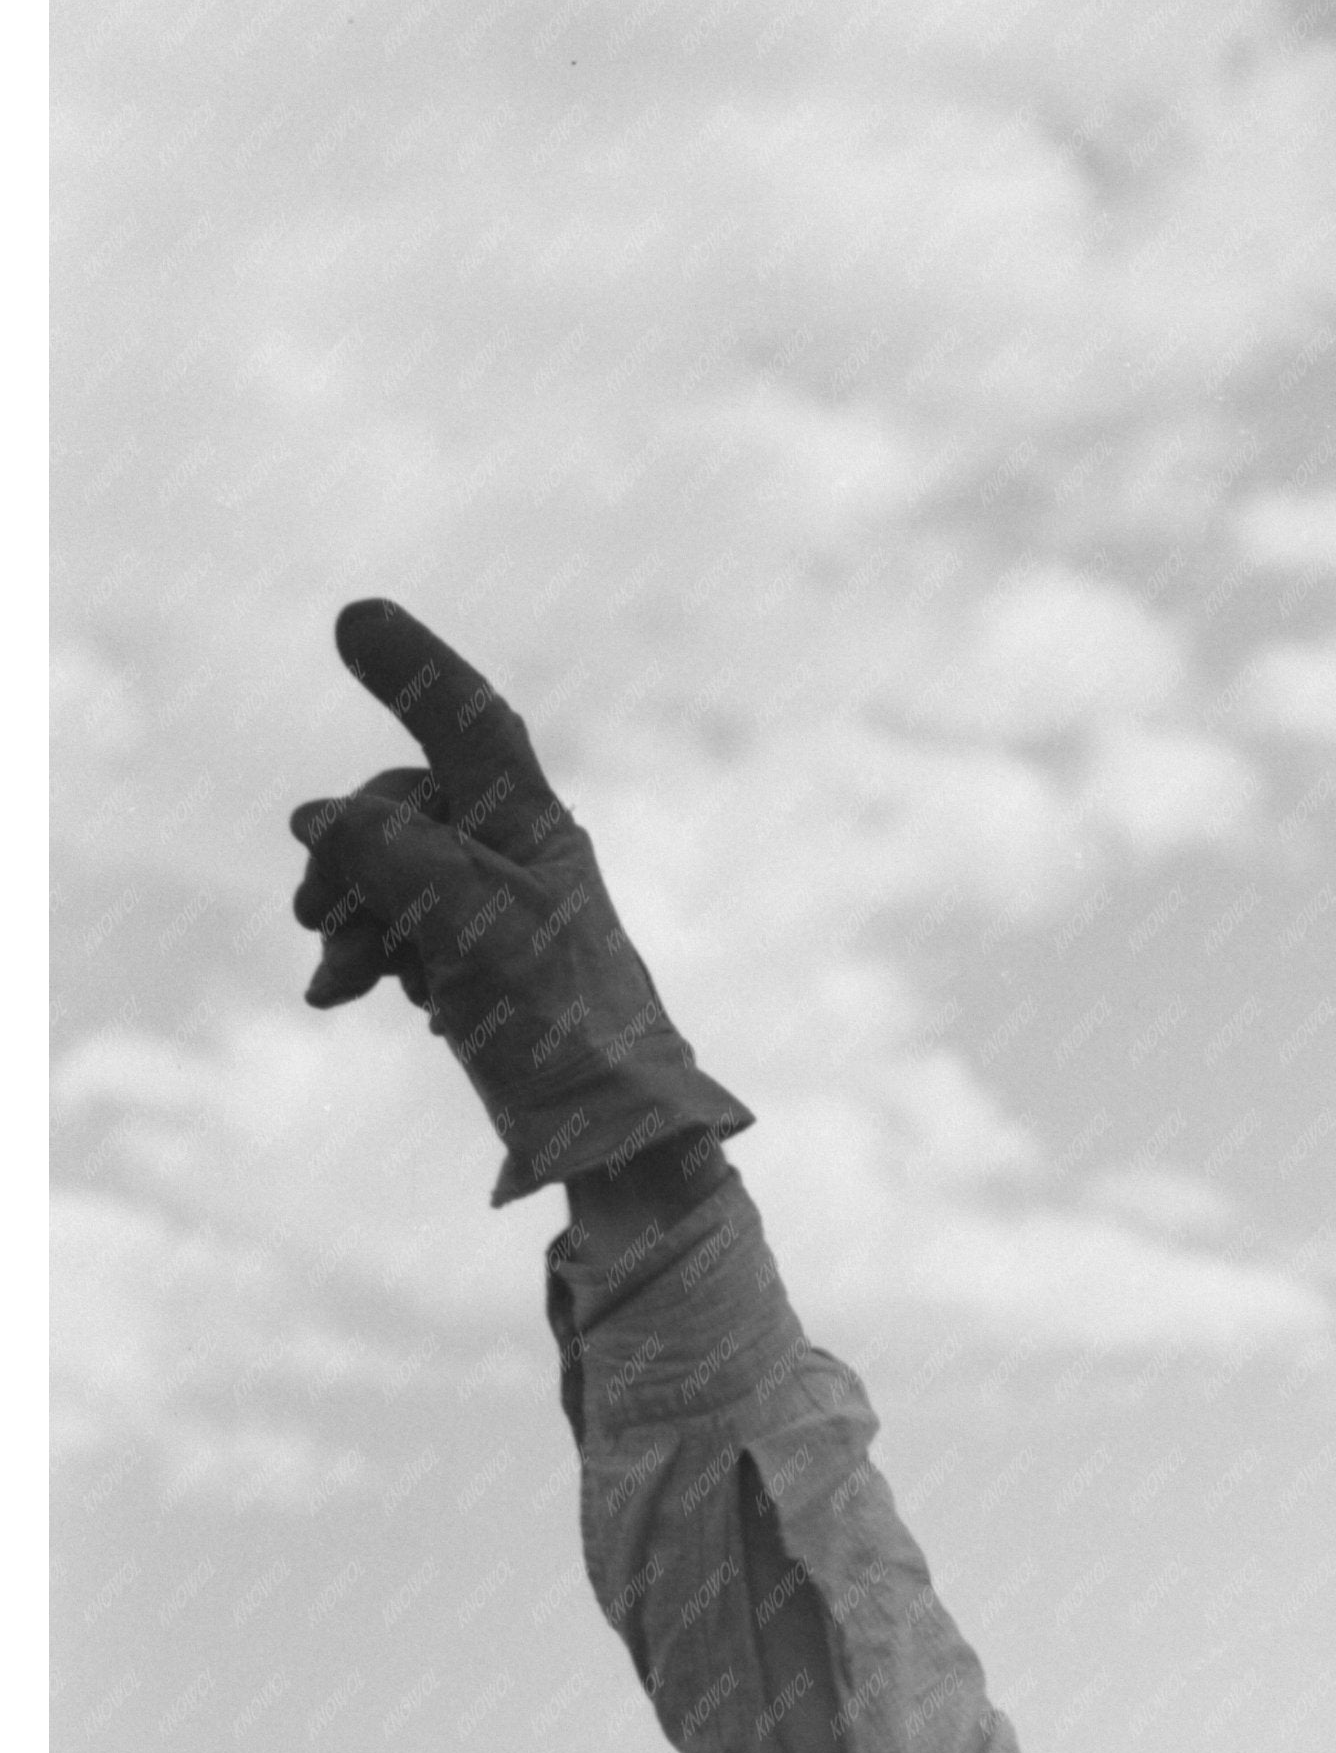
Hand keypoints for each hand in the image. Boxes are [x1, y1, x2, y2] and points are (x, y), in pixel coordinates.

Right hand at [288, 600, 751, 1207]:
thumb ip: (391, 857)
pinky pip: (398, 928)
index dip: (414, 668)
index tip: (351, 617)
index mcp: (533, 829)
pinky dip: (365, 953)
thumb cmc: (562, 1027)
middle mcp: (514, 855)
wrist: (606, 1135)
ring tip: (338, 980)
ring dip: (348, 916)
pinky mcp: (475, 964)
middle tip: (312, 917)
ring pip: (388, 873)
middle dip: (346, 857)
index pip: (469, 725)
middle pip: (400, 810)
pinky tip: (346, 996)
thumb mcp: (469, 928)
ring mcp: (492, 910)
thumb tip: (316, 818)